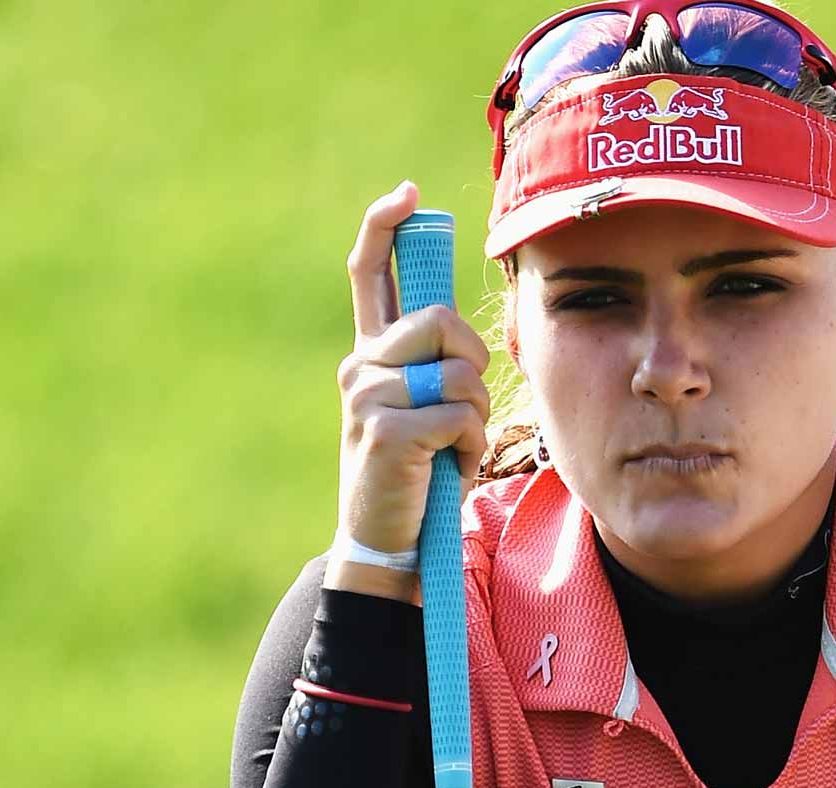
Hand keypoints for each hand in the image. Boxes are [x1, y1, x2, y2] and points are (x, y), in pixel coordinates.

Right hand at [328, 180, 490, 600]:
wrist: (389, 545)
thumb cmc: (418, 476)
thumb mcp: (423, 409)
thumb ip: (435, 365)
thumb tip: (463, 330)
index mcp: (370, 353)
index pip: (369, 273)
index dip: (385, 226)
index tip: (409, 194)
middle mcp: (360, 365)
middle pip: (440, 321)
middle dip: (473, 363)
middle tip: (464, 409)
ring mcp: (367, 397)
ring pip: (457, 373)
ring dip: (475, 417)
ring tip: (452, 449)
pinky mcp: (386, 432)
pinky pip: (458, 416)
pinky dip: (470, 448)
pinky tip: (449, 469)